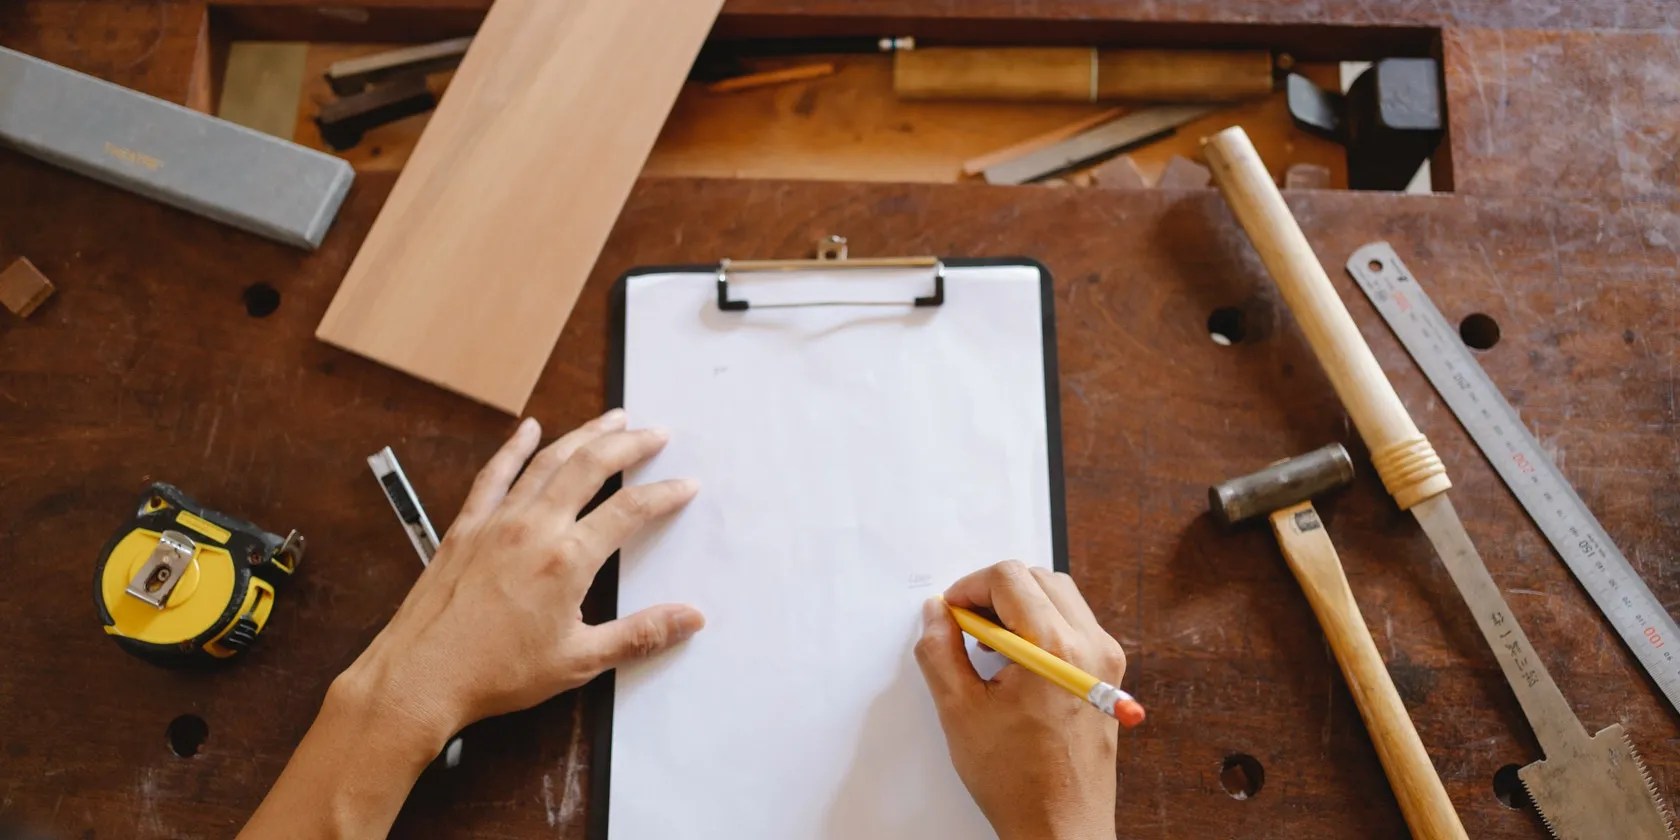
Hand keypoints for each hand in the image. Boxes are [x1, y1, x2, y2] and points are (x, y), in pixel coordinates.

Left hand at [336, 409, 704, 745]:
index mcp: (568, 559)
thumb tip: (691, 619)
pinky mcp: (466, 526)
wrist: (421, 676)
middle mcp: (535, 526)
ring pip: (548, 460)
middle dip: (630, 444)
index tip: (686, 484)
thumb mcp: (580, 661)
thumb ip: (640, 635)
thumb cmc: (497, 673)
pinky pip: (495, 474)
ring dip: (584, 434)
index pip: (630, 511)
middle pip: (592, 466)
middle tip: (656, 433)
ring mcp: (498, 520)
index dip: (664, 493)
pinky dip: (514, 447)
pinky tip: (529, 428)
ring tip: (612, 418)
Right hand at [915, 561, 1124, 839]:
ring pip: (1060, 597)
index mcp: (1055, 648)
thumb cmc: (1017, 780)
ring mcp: (1106, 660)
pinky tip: (1015, 663)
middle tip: (965, 626)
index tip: (950, 613)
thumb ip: (940, 650)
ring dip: (1019, 606)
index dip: (970, 586)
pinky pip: (1075, 625)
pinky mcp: (1109, 676)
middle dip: (995, 592)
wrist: (1062, 827)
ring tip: (988, 647)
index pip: (1010, 577)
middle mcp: (1092, 645)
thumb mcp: (960, 711)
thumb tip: (937, 613)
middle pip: (1039, 579)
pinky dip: (1042, 626)